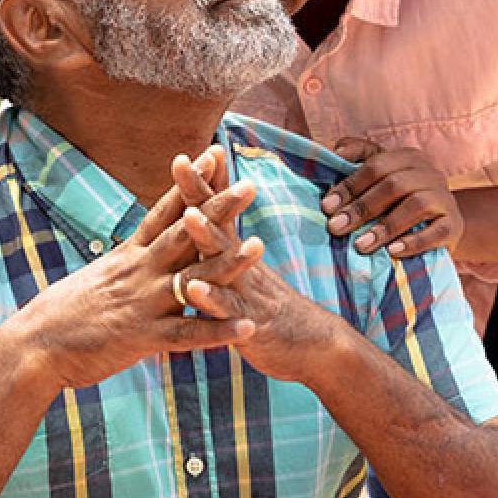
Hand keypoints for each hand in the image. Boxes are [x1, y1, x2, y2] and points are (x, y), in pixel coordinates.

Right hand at [17, 153, 255, 389]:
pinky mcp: (142, 337)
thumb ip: (125, 264)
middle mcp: (138, 272)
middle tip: (249, 186)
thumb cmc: (61, 314)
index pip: (164, 211)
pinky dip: (218, 331)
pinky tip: (247, 327)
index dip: (189, 182)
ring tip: (261, 247)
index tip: (212, 155)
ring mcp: (142, 303)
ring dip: (229, 264)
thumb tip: (138, 249)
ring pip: (193, 278)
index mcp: (128, 255)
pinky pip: (187, 334)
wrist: (33, 347)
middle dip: (218, 209)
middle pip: (185, 233)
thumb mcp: (96, 277)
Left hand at [169, 154, 341, 384]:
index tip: (185, 152)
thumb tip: (209, 221)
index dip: (203, 181)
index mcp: (235, 253)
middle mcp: (241, 264)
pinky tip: (195, 289)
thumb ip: (225, 248)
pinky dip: (212, 299)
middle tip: (181, 162)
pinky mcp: (250, 323)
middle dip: (198, 191)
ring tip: (190, 215)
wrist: (316, 346)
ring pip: (223, 260)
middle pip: (217, 221)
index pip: (217, 209)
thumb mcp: (246, 272)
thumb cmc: (271, 308)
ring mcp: (247, 291)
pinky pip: (228, 310)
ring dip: (207, 236)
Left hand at [320, 139, 462, 256]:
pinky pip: (437, 231)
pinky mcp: (454, 225)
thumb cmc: (399, 201)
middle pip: (394, 185)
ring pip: (416, 206)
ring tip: (360, 245)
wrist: (441, 227)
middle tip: (336, 227)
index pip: (376, 165)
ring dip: (385, 226)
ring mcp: (444, 199)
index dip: (350, 185)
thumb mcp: (380, 179)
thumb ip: (358, 159)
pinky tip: (392, 251)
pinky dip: (414, 242)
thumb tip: (336, 152)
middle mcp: (430, 173)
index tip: (327, 207)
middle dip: (361, 207)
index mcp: (408, 158)